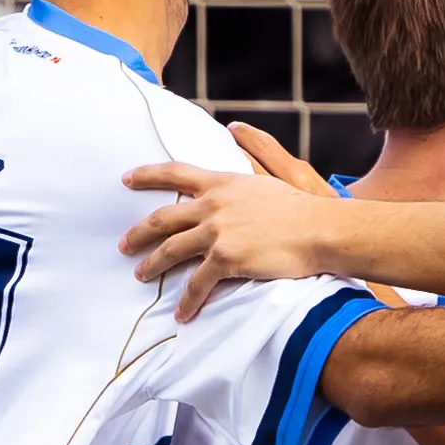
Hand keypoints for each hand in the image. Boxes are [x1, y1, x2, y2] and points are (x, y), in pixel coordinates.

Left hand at [123, 121, 340, 315]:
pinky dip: (187, 301)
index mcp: (223, 183)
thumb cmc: (304, 206)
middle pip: (163, 218)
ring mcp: (216, 233)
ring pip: (171, 251)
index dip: (147, 175)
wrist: (320, 229)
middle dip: (139, 232)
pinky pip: (197, 284)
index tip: (126, 179)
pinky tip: (182, 314)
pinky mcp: (225, 259)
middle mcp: (213, 206)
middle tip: (124, 244)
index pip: (175, 173)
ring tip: (141, 275)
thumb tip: (238, 130)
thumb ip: (253, 157)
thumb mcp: (274, 174)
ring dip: (152, 265)